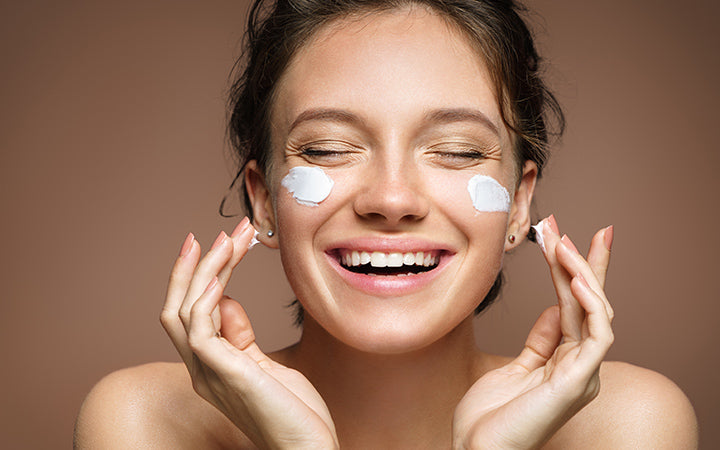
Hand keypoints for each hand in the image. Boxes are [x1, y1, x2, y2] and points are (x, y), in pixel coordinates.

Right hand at [160, 217, 337, 448]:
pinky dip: (204, 299)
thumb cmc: (293, 412)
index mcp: (209, 365)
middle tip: (212, 233)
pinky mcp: (223, 374)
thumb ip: (240, 336)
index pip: (191, 312)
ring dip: (205, 270)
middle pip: (176, 308)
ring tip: (229, 239)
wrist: (307, 449)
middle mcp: (200, 368)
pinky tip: (219, 277)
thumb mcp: (265, 365)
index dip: (200, 276)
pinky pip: (199, 330)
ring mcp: (207, 372)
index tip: (220, 244)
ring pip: (184, 311)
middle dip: (191, 267)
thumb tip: (226, 301)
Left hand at [452, 216, 613, 448]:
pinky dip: (591, 306)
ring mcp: (582, 374)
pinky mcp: (577, 383)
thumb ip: (541, 340)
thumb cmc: (490, 415)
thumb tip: (555, 309)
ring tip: (562, 243)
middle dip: (587, 262)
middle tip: (583, 226)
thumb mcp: (517, 366)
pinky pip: (596, 337)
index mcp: (567, 361)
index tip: (570, 238)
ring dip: (581, 273)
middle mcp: (581, 365)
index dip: (578, 272)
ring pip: (595, 312)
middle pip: (591, 304)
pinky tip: (575, 280)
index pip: (578, 307)